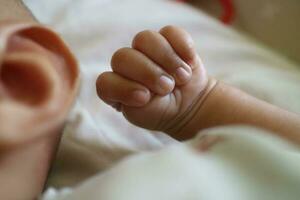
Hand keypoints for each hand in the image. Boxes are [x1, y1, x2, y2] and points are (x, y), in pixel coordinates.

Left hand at [96, 26, 212, 137]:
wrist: (188, 105)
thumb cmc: (161, 112)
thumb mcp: (143, 115)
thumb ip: (132, 101)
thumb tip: (142, 88)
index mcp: (114, 87)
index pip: (105, 82)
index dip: (124, 89)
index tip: (145, 99)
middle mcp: (125, 65)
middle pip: (122, 57)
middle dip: (148, 73)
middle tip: (168, 88)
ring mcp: (144, 50)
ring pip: (144, 38)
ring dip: (167, 59)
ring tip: (182, 77)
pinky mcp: (166, 39)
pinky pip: (170, 32)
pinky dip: (183, 47)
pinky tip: (189, 62)